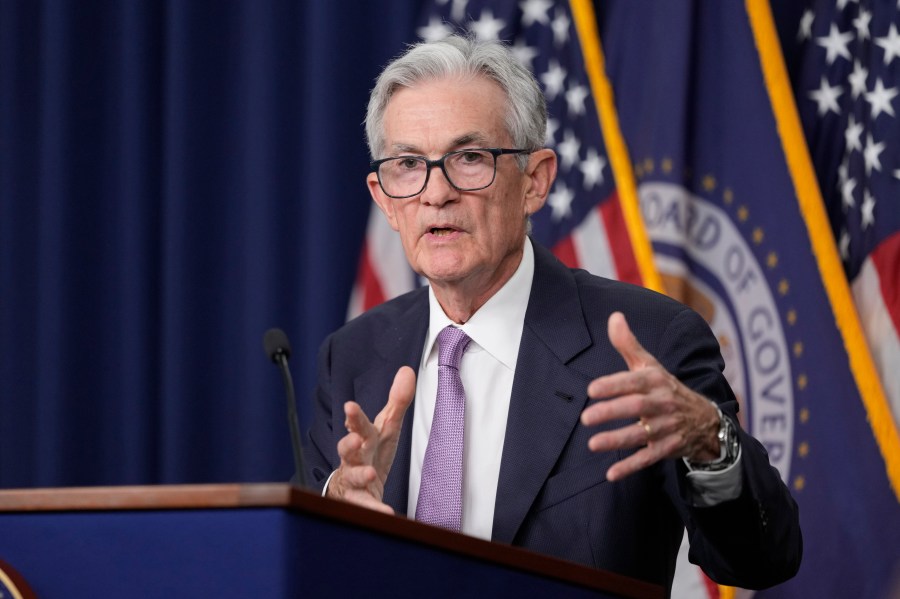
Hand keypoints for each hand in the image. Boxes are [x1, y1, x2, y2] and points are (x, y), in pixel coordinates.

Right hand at [327, 366, 415, 512]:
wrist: (353, 486)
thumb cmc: (371, 452)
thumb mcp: (386, 427)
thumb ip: (397, 401)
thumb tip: (407, 370)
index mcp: (364, 438)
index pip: (358, 424)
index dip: (354, 416)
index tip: (350, 407)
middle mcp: (355, 457)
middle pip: (347, 449)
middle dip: (348, 443)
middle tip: (353, 439)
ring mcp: (354, 479)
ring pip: (352, 476)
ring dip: (360, 474)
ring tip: (371, 473)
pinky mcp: (359, 500)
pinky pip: (365, 505)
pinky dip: (375, 508)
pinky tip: (386, 511)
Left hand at [580, 312, 719, 480]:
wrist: (706, 420)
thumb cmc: (666, 388)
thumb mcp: (650, 365)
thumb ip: (628, 344)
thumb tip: (614, 316)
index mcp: (656, 381)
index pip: (634, 381)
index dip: (614, 385)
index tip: (592, 389)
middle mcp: (662, 403)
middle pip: (636, 408)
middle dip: (611, 412)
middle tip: (585, 418)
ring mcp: (666, 428)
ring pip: (641, 435)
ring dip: (617, 440)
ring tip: (592, 444)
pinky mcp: (667, 449)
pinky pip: (648, 458)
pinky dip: (631, 467)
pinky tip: (611, 474)